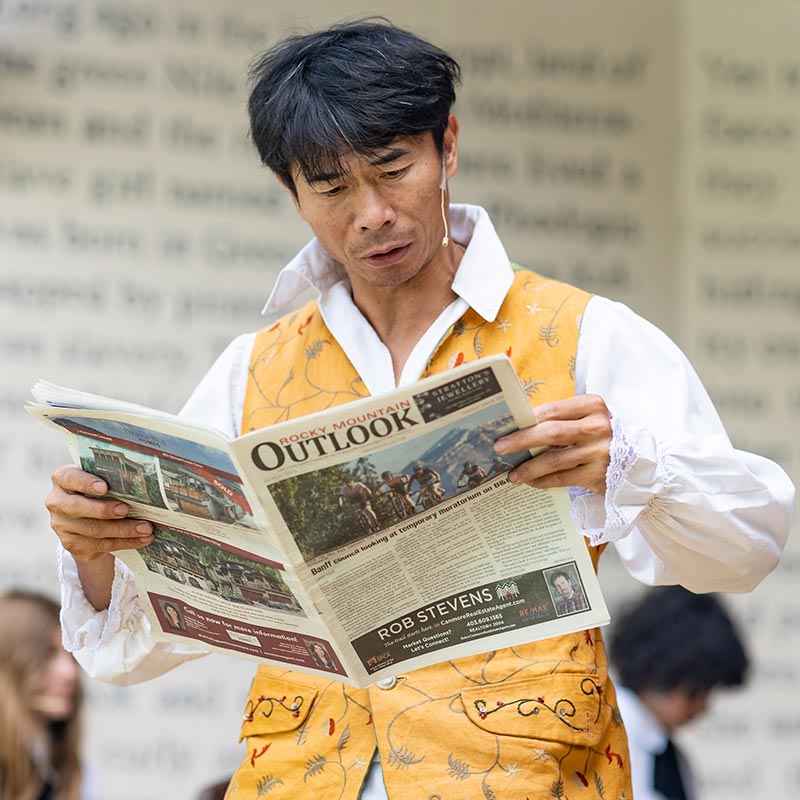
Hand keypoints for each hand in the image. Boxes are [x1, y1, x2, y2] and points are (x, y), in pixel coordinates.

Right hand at [46, 465, 153, 561]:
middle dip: (104, 510)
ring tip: (145, 528)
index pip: (69, 478)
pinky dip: (126, 542)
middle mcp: (57, 502)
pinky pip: (101, 545)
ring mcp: (62, 525)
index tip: (104, 487)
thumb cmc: (99, 490)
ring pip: (93, 529)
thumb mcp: (101, 479)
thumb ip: (111, 477)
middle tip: (126, 510)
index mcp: (62, 479)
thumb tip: (141, 481)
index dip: (85, 483)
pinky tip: (143, 539)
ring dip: (123, 530)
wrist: (88, 517)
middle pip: (78, 508)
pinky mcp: (72, 544)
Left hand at [493, 395, 611, 493]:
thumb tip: (519, 426)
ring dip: (529, 467)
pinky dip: (543, 480)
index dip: (525, 419)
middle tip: (499, 448)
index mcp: (593, 405)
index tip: (504, 428)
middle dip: (521, 441)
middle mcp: (598, 426)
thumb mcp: (587, 420)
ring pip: (554, 459)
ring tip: (512, 474)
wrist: (637, 463)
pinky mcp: (598, 474)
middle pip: (551, 432)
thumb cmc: (601, 437)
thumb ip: (560, 419)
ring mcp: (600, 451)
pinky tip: (531, 482)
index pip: (552, 410)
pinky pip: (563, 477)